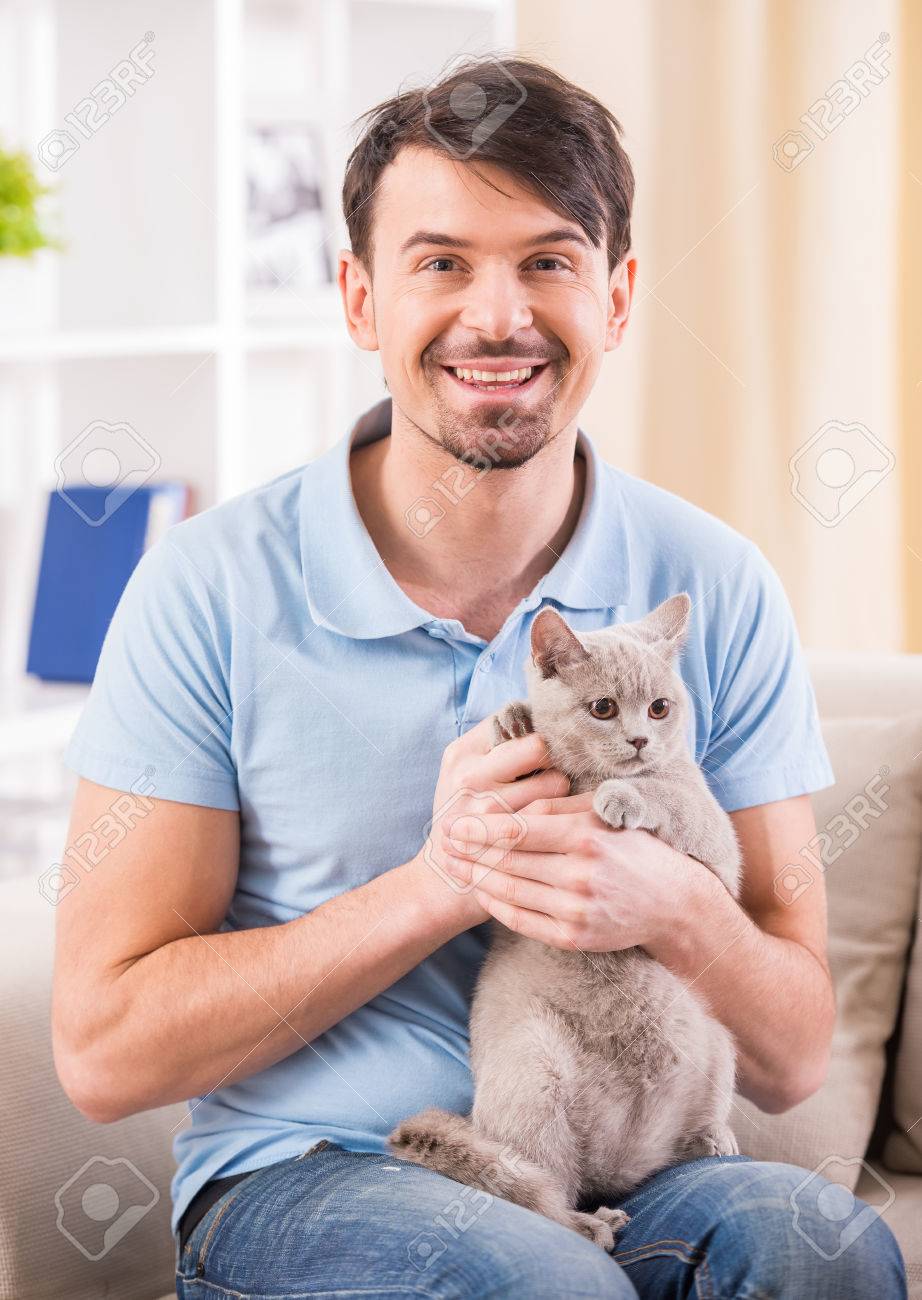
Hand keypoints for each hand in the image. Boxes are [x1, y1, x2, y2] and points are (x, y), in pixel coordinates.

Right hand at [412, 712, 570, 931]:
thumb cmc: (467, 816)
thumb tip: (549, 719)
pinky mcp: (505, 838)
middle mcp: (470, 774)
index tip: (544, 743)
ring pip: (555, 782)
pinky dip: (567, 817)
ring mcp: (486, 806)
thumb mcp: (466, 774)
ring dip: (562, 790)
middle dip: (553, 757)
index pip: (513, 716)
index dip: (536, 726)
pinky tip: (560, 823)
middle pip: (539, 745)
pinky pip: (555, 818)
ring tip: (552, 802)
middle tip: (553, 771)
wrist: (443, 876)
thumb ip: (498, 748)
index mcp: (462, 751)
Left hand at [441, 789, 710, 951]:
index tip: (455, 821)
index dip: (482, 827)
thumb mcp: (602, 815)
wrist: (671, 902)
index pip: (520, 830)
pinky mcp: (574, 937)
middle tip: (443, 841)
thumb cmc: (632, 847)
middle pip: (509, 861)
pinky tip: (480, 891)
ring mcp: (577, 910)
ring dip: (476, 877)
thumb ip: (558, 805)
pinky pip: (522, 920)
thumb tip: (514, 795)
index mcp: (587, 837)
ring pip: (511, 891)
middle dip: (470, 851)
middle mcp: (581, 875)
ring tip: (453, 865)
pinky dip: (496, 906)